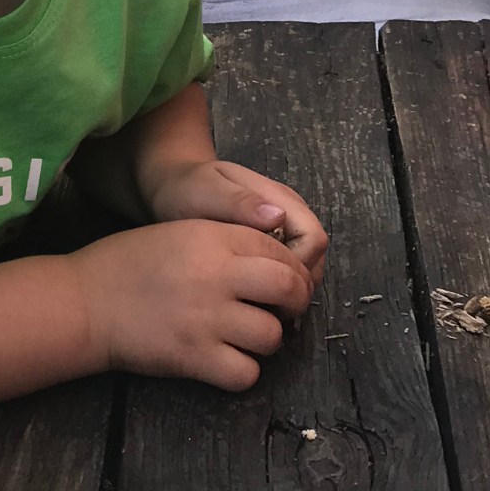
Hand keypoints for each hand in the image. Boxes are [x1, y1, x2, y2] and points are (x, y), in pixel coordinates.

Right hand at [71, 219, 312, 390]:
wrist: (85, 301)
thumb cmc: (127, 264)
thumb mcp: (179, 233)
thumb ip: (225, 243)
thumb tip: (272, 264)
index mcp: (212, 238)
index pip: (279, 252)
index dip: (292, 270)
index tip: (286, 283)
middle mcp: (215, 275)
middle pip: (288, 289)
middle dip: (295, 302)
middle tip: (281, 310)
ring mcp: (207, 318)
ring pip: (272, 336)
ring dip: (266, 339)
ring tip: (244, 335)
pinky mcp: (194, 357)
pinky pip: (246, 373)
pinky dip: (241, 370)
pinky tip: (225, 359)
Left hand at [143, 159, 327, 287]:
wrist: (173, 184)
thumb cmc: (187, 187)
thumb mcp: (207, 191)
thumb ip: (240, 202)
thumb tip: (278, 217)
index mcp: (280, 198)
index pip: (313, 239)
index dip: (299, 266)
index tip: (267, 284)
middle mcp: (289, 214)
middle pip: (316, 258)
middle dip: (297, 285)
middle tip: (264, 305)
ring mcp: (282, 230)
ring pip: (306, 268)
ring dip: (288, 289)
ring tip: (256, 306)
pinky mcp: (269, 245)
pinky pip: (285, 271)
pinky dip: (276, 288)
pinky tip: (252, 299)